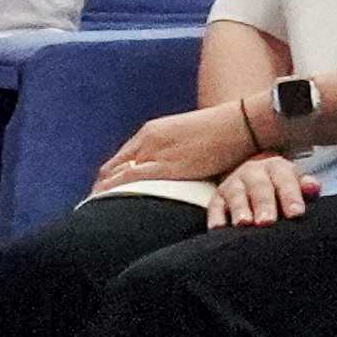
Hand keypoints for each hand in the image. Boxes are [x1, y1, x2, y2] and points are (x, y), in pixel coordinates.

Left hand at [97, 99, 265, 192]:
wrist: (241, 124)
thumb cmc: (224, 135)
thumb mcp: (191, 140)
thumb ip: (176, 155)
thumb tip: (175, 173)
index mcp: (153, 132)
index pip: (122, 158)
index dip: (110, 178)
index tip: (105, 193)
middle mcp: (148, 140)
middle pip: (113, 167)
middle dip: (102, 187)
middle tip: (95, 207)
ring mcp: (155, 151)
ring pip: (116, 174)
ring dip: (104, 192)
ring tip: (96, 211)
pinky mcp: (165, 164)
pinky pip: (129, 179)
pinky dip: (113, 191)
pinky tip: (107, 205)